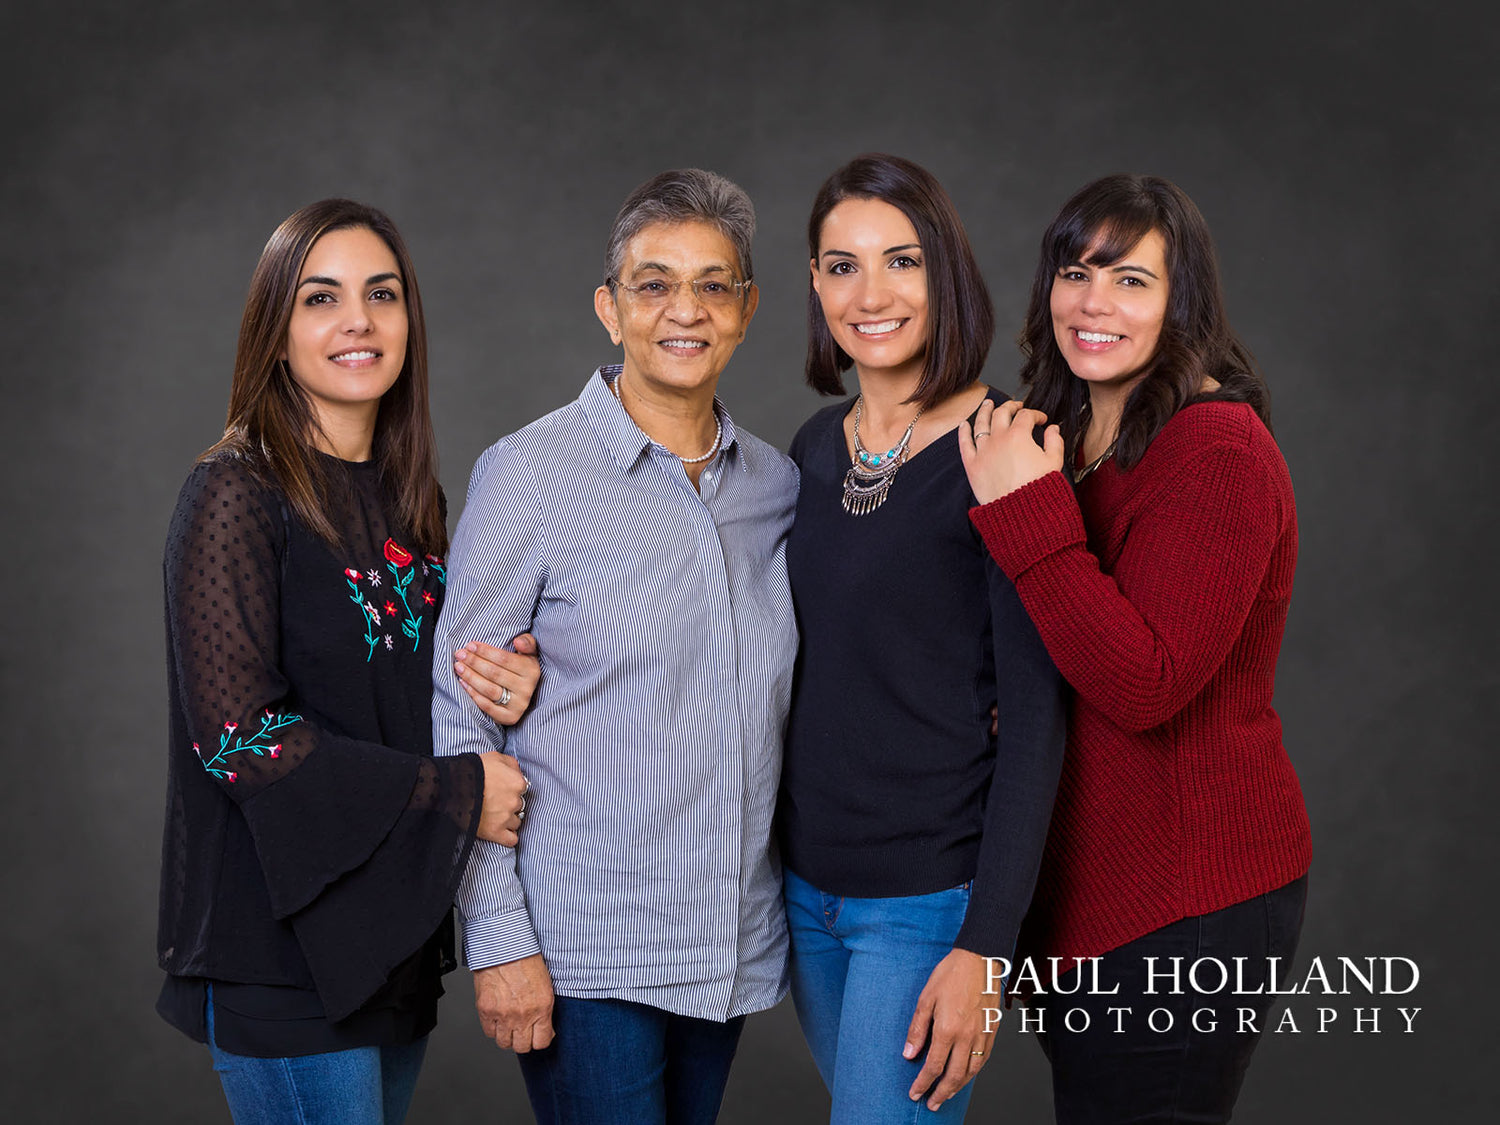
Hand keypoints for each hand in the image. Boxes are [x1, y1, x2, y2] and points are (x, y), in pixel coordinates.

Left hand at [455, 633, 540, 725]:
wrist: (522, 696)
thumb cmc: (521, 669)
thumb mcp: (528, 654)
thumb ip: (527, 643)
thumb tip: (518, 641)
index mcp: (532, 670)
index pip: (504, 659)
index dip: (485, 651)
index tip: (470, 645)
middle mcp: (527, 689)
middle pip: (494, 673)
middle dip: (474, 662)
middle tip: (459, 655)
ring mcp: (519, 705)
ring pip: (489, 690)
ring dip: (471, 677)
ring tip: (458, 667)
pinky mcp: (510, 718)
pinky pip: (487, 706)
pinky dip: (473, 694)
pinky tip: (463, 683)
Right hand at [473, 954, 554, 1052]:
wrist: (504, 947)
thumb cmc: (526, 960)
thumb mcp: (546, 985)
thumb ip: (544, 1009)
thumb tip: (544, 1028)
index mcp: (542, 1008)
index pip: (542, 1042)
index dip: (540, 1040)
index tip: (538, 1035)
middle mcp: (523, 1015)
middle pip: (522, 1047)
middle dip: (524, 1041)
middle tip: (523, 1031)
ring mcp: (503, 1015)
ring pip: (504, 1043)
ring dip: (507, 1036)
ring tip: (509, 1024)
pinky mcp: (486, 1011)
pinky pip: (489, 1032)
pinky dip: (493, 1028)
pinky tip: (498, 1017)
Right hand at [476, 751, 527, 845]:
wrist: (451, 785)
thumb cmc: (472, 769)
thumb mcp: (495, 756)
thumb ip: (512, 764)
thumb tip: (518, 772)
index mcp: (517, 783)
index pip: (522, 790)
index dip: (511, 790)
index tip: (501, 790)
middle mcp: (515, 801)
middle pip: (519, 806)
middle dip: (508, 805)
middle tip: (494, 802)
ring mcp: (505, 818)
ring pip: (515, 823)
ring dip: (507, 820)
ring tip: (492, 815)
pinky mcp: (495, 832)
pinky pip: (511, 840)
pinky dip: (507, 837)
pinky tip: (500, 831)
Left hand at [904, 949, 996, 1109]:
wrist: (979, 958)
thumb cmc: (951, 974)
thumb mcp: (926, 998)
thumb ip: (917, 1029)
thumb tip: (909, 1054)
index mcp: (948, 1029)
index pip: (934, 1066)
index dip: (923, 1084)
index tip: (915, 1093)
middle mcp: (967, 1037)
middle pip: (954, 1076)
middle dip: (941, 1093)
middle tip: (931, 1104)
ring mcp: (982, 1034)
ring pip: (971, 1071)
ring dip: (959, 1087)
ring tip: (947, 1094)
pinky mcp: (993, 1029)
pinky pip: (984, 1059)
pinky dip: (974, 1072)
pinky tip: (968, 1074)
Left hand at [958, 399, 1063, 504]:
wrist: (1021, 512)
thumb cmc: (1039, 489)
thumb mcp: (1054, 463)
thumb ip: (1055, 441)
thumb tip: (1053, 429)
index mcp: (1019, 436)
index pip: (1026, 416)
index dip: (1035, 414)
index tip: (1041, 419)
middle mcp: (999, 439)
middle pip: (1002, 413)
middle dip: (1010, 406)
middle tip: (1016, 406)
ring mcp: (983, 451)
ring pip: (981, 423)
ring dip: (985, 410)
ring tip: (988, 404)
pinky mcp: (972, 465)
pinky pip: (964, 444)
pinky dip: (963, 432)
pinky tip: (963, 425)